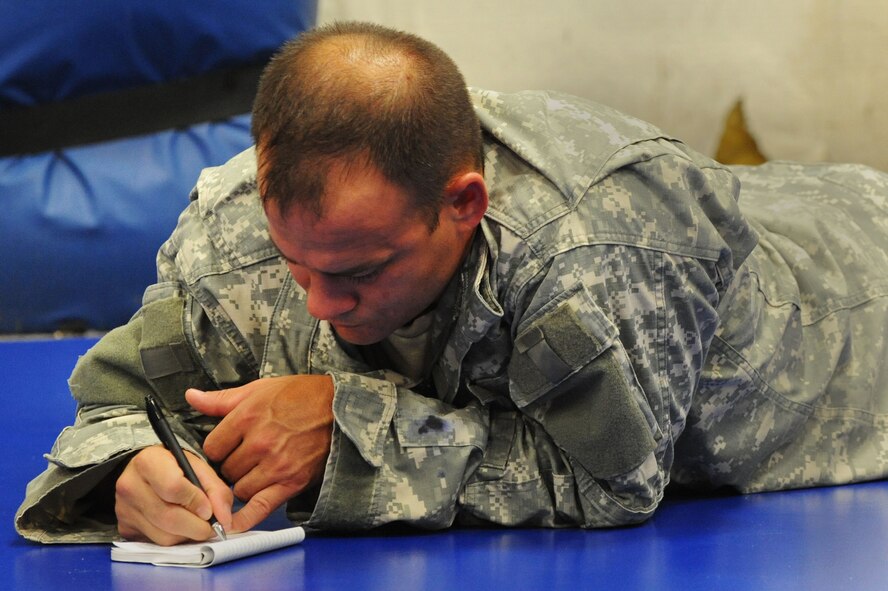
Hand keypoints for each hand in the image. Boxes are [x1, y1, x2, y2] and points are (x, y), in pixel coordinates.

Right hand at [116, 445, 233, 544]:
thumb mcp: (198, 466)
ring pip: (163, 536)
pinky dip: (175, 539)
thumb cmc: (174, 466)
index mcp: (148, 462)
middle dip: (197, 527)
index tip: (209, 509)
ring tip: (196, 524)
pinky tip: (180, 527)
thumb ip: (216, 489)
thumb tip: (225, 520)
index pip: (173, 487)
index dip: (196, 501)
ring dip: (187, 535)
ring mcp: (124, 509)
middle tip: (211, 526)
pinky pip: (156, 542)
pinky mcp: (124, 527)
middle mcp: (130, 485)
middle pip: (168, 517)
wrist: (143, 470)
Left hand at [185, 375, 333, 532]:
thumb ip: (222, 400)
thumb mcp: (259, 389)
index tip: (226, 448)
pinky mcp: (292, 481)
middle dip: (231, 467)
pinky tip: (234, 524)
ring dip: (243, 484)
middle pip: (226, 470)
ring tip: (255, 472)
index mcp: (247, 417)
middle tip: (244, 459)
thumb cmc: (301, 396)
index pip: (212, 447)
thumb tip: (192, 397)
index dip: (217, 449)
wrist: (338, 406)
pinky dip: (246, 519)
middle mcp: (259, 443)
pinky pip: (261, 507)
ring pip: (240, 489)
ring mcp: (276, 465)